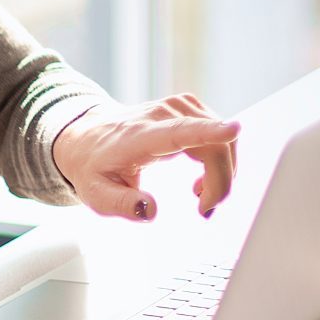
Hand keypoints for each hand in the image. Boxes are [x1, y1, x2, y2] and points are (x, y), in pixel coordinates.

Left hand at [52, 94, 239, 221]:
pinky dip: (218, 161)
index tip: (234, 129)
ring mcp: (176, 109)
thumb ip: (121, 204)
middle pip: (212, 145)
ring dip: (220, 173)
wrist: (85, 139)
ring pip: (220, 140)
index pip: (179, 131)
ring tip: (197, 194)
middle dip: (220, 182)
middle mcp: (160, 116)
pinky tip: (200, 179)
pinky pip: (217, 135)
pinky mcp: (186, 110)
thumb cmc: (93, 168)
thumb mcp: (96, 194)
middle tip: (204, 208)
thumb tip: (150, 210)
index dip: (209, 132)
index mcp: (140, 136)